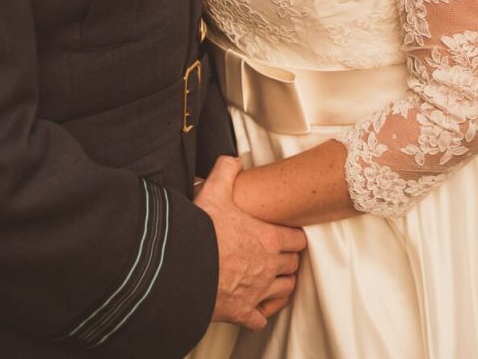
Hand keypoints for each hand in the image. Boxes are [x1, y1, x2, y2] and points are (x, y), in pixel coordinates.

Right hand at [196, 156, 306, 328]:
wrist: (180, 268)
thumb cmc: (200, 233)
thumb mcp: (214, 192)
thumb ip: (226, 171)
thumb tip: (232, 160)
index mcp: (268, 239)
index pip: (297, 239)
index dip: (293, 236)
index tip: (287, 235)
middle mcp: (268, 267)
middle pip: (293, 265)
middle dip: (288, 259)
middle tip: (280, 255)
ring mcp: (257, 292)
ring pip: (284, 290)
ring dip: (281, 285)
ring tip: (273, 280)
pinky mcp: (241, 312)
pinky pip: (261, 318)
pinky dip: (261, 313)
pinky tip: (255, 308)